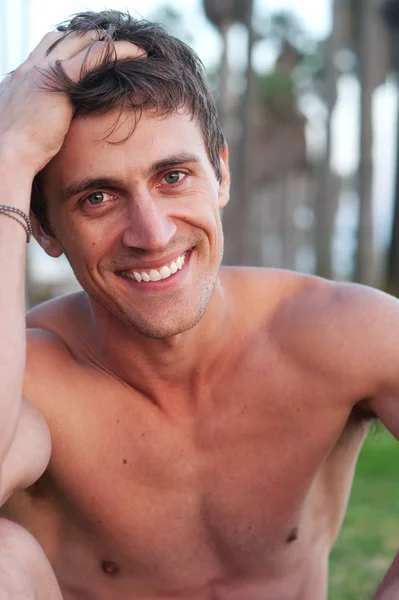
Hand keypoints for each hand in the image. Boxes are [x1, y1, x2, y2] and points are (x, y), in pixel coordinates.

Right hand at [0, 31, 144, 173]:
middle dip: (91, 38)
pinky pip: (96, 56)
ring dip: (109, 41)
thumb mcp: (24, 130)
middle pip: (64, 38)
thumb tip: (47, 133)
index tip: (89, 53)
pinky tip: (139, 54)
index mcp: (21, 78)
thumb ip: (36, 121)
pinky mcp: (59, 79)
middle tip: (115, 46)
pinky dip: (120, 51)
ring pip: (82, 41)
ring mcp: (43, 69)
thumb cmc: (17, 153)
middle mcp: (30, 67)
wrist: (8, 154)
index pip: (46, 49)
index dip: (69, 46)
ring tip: (134, 49)